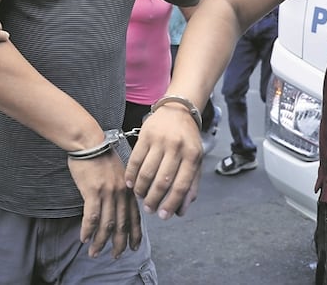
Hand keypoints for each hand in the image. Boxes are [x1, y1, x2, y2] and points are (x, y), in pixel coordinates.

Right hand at [68, 153, 142, 258]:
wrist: (89, 142)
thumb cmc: (100, 156)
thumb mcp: (118, 173)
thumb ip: (121, 190)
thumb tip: (119, 206)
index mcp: (128, 189)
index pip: (135, 216)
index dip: (135, 234)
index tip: (134, 246)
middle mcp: (121, 193)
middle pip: (122, 224)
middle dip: (118, 243)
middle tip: (115, 255)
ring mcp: (107, 192)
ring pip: (106, 224)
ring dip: (100, 241)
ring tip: (95, 252)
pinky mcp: (92, 191)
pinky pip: (91, 216)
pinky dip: (87, 229)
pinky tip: (83, 238)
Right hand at [124, 104, 202, 219]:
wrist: (178, 110)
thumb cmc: (188, 140)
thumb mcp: (196, 160)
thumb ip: (190, 185)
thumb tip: (181, 211)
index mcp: (192, 155)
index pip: (181, 185)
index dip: (171, 203)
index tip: (163, 216)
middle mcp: (176, 147)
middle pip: (162, 181)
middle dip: (154, 200)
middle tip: (149, 210)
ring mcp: (160, 141)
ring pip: (147, 172)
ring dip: (141, 189)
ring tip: (140, 197)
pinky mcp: (145, 135)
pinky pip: (135, 159)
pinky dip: (131, 174)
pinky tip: (130, 183)